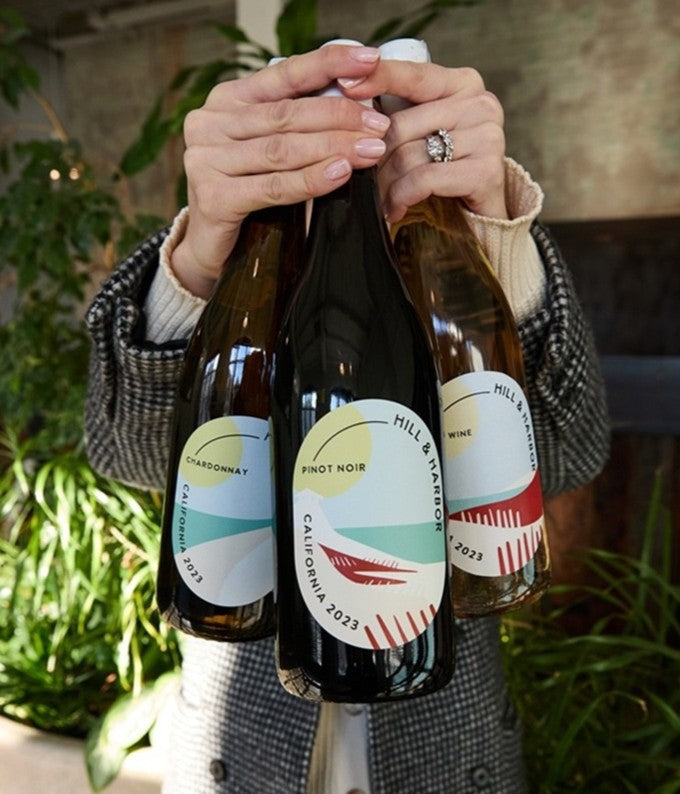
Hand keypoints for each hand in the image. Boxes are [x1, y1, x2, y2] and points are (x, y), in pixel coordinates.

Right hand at [171, 44, 391, 297]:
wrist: (213, 247)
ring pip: (282, 149)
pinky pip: (273, 186)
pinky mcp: (212, 197)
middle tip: (380, 125)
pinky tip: (340, 175)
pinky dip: (310, 180)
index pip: (284, 74)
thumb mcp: (270, 149)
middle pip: (287, 114)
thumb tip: (360, 105)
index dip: (328, 63)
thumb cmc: (249, 192)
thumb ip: (298, 124)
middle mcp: (209, 122)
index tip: (369, 59)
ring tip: (371, 150)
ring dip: (333, 148)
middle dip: (340, 116)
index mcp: (227, 99)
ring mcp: (205, 159)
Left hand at [342, 61, 507, 222]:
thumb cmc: (445, 173)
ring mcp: (488, 137)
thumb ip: (398, 114)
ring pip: (408, 155)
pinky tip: (395, 210)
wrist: (480, 218)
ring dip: (385, 184)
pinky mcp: (486, 171)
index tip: (344, 86)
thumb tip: (346, 100)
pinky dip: (402, 198)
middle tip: (361, 178)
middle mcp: (480, 104)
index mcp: (463, 84)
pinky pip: (424, 179)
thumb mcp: (423, 134)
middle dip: (373, 157)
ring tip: (379, 200)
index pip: (413, 75)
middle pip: (401, 125)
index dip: (378, 78)